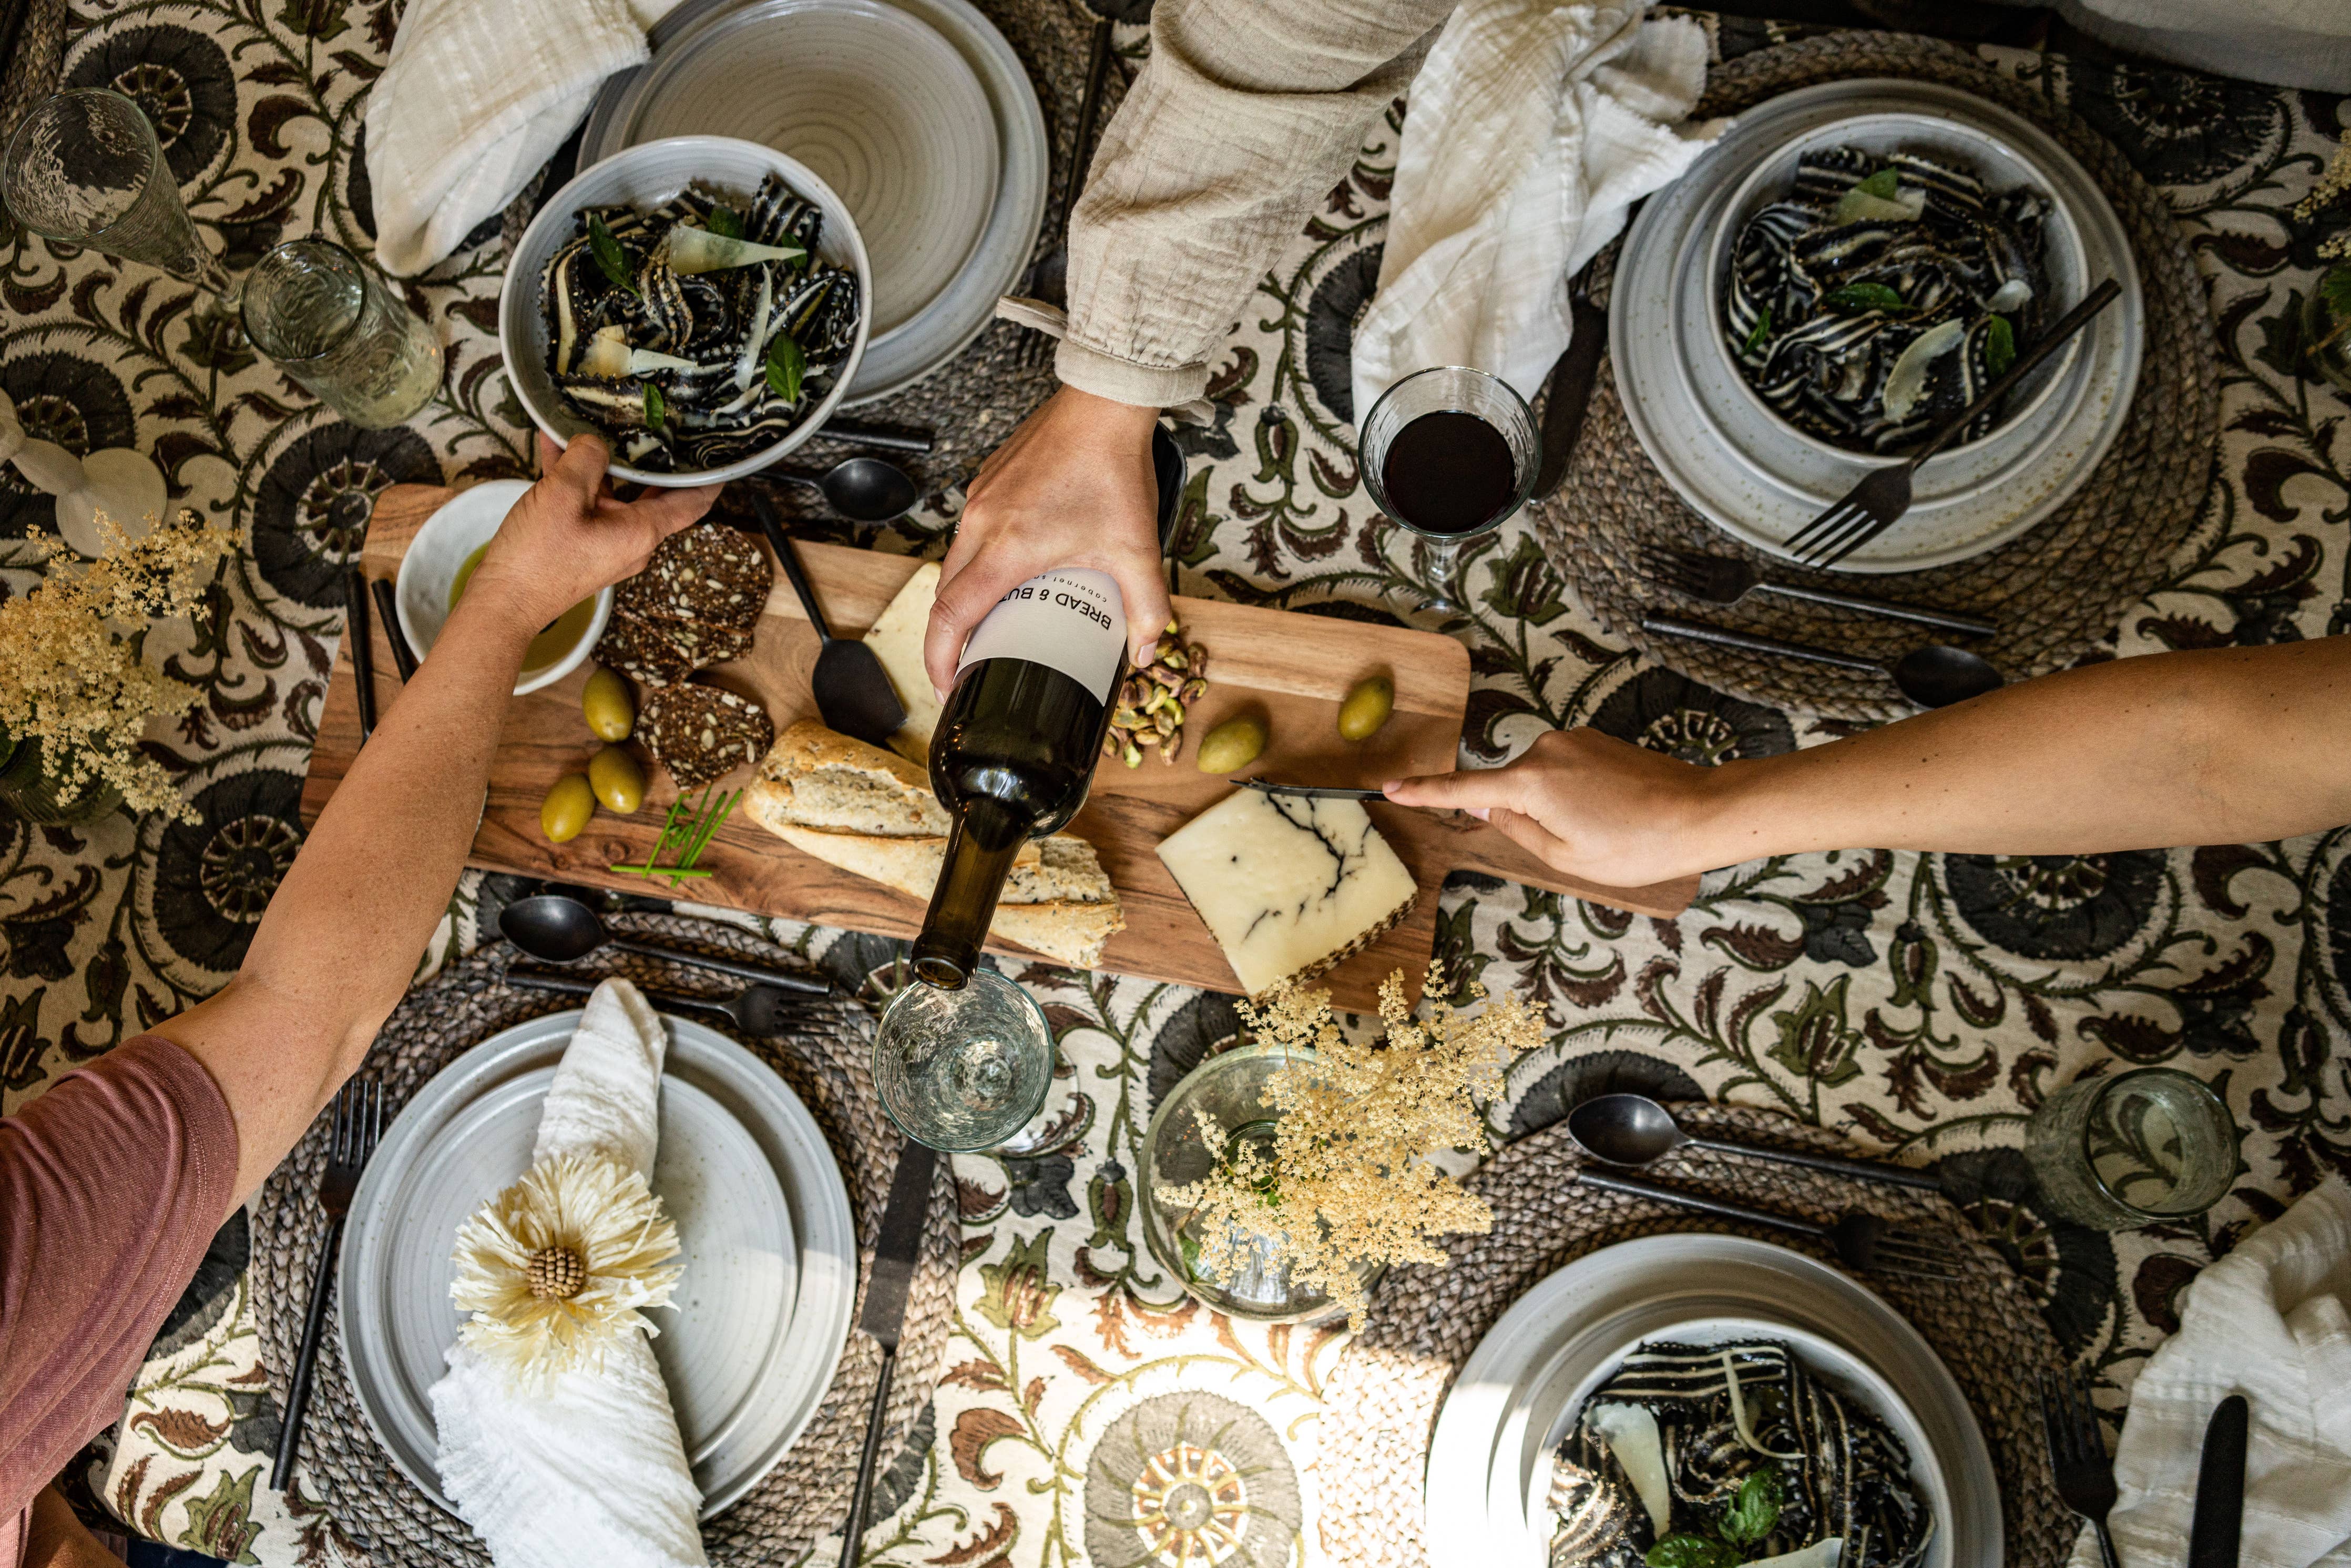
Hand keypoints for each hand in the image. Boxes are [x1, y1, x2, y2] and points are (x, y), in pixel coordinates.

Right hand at [464, 433, 719, 625]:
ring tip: (590, 423)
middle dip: (648, 458)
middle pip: (652, 493)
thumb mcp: (562, 495)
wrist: (504, 603)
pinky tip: (554, 446)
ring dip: (599, 462)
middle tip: (655, 423)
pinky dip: (575, 478)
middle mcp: (633, 540)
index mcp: (641, 531)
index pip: (691, 502)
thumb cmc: (537, 557)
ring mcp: (608, 544)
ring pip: (613, 493)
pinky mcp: (583, 545)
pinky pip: (587, 503)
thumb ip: (586, 459)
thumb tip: (595, 442)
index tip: (720, 455)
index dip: (708, 478)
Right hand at [924, 385, 1167, 695]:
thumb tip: (1144, 654)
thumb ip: (1147, 609)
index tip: (947, 686)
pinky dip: (976, 563)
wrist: (1103, 405)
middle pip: (944, 595)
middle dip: (948, 639)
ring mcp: (979, 501)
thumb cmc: (1113, 471)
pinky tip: (1007, 572)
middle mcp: (982, 525)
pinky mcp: (986, 484)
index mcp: (1008, 549)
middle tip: (968, 668)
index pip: (950, 615)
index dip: (939, 659)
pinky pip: (968, 535)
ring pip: (953, 563)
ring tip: (990, 625)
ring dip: (963, 599)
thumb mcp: (1138, 551)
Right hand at [1385, 728, 1728, 886]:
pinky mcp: (1595, 739)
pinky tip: (1613, 811)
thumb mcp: (1565, 857)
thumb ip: (1516, 829)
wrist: (1701, 812)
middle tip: (1581, 843)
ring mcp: (1573, 739)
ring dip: (1557, 806)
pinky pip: (1566, 770)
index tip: (1389, 787)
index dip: (1424, 791)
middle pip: (1510, 788)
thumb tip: (1486, 806)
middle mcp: (1546, 749)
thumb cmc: (1635, 846)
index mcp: (1531, 782)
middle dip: (1528, 816)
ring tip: (1606, 829)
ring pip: (1541, 781)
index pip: (1463, 790)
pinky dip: (1576, 793)